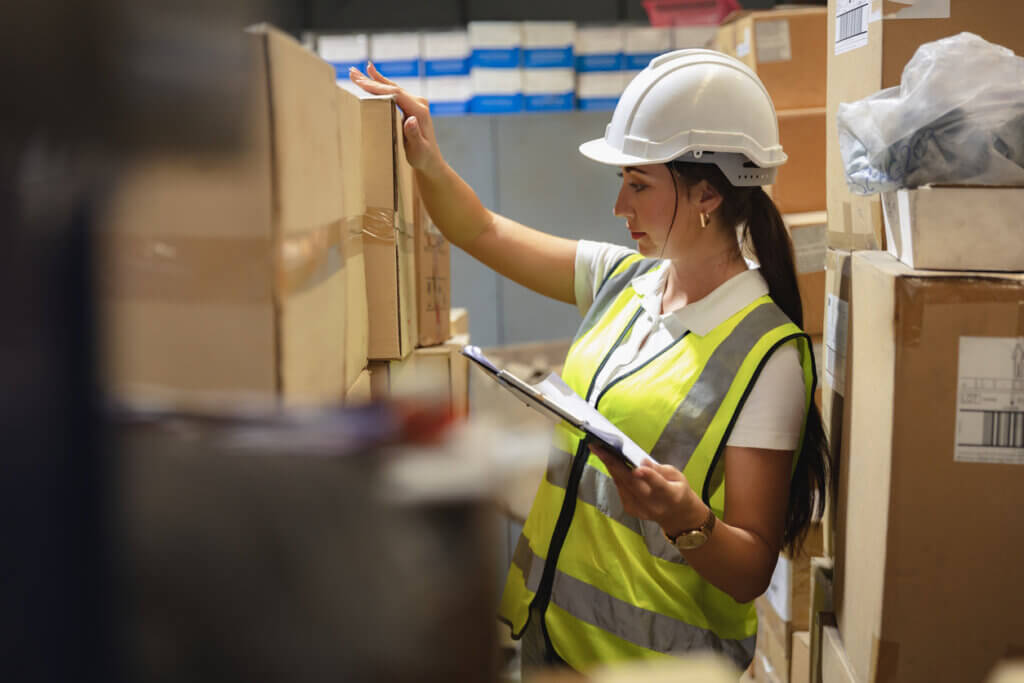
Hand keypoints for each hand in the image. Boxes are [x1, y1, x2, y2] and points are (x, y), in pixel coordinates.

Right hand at [348, 62, 444, 177]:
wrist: (431, 160)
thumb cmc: (423, 157)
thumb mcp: (419, 149)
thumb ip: (414, 135)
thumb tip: (410, 120)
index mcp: (418, 111)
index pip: (394, 93)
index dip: (377, 86)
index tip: (360, 82)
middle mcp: (418, 103)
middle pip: (391, 87)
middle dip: (370, 79)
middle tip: (352, 72)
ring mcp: (415, 103)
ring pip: (391, 87)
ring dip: (374, 79)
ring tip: (356, 71)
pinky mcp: (411, 105)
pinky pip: (394, 92)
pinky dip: (381, 84)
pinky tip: (373, 76)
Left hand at [588, 441, 705, 535]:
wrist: (674, 514)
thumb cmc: (677, 490)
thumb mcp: (677, 476)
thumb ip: (659, 470)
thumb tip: (643, 462)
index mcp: (670, 496)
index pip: (658, 485)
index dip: (648, 477)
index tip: (637, 468)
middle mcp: (653, 505)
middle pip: (632, 484)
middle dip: (614, 464)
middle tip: (600, 448)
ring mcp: (640, 509)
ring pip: (621, 485)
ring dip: (609, 466)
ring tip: (599, 449)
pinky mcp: (630, 509)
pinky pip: (620, 488)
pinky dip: (614, 474)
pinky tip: (609, 462)